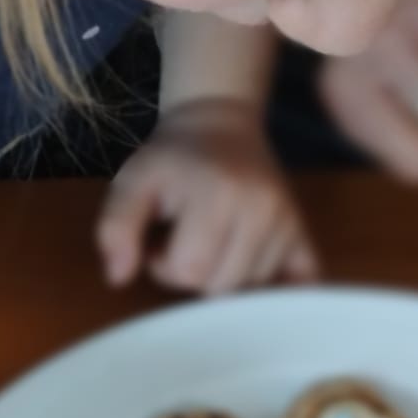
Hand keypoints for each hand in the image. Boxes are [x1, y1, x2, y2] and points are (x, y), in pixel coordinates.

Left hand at [97, 97, 321, 293]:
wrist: (220, 125)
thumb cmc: (172, 160)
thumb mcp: (132, 181)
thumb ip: (115, 226)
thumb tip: (118, 277)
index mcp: (219, 194)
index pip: (189, 271)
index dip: (165, 264)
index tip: (162, 238)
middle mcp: (262, 208)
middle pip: (221, 288)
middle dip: (194, 273)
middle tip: (186, 239)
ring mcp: (288, 221)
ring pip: (249, 291)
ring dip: (224, 277)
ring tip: (212, 241)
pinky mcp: (302, 232)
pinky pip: (299, 283)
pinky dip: (278, 286)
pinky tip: (257, 268)